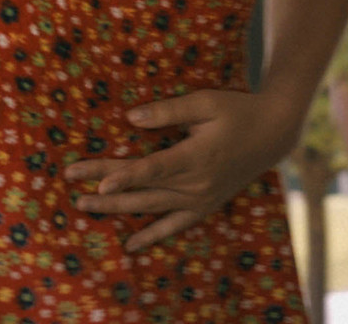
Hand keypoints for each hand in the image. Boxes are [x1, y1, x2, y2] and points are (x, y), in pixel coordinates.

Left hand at [64, 89, 300, 251]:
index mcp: (196, 156)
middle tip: (74, 190)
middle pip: (143, 190)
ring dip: (117, 210)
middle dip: (106, 192)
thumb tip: (132, 118)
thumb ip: (169, 111)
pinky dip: (153, 236)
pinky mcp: (205, 205)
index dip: (124, 177)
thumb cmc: (239, 110)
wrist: (274, 133)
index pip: (152, 169)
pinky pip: (175, 225)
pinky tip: (131, 244)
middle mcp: (196, 183)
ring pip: (152, 208)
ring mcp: (200, 198)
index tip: (97, 182)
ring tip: (86, 207)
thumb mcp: (206, 102)